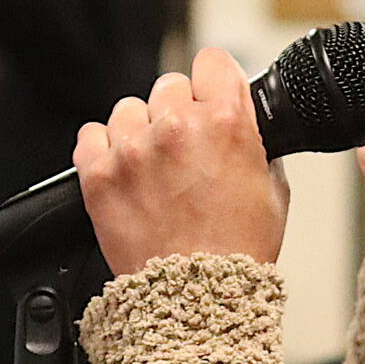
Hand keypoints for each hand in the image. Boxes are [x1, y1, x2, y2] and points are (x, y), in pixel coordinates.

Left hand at [74, 48, 290, 276]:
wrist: (197, 301)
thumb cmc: (237, 254)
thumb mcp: (274, 191)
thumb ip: (255, 147)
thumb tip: (243, 129)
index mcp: (226, 122)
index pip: (212, 61)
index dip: (214, 81)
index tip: (211, 96)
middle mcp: (176, 127)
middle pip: (169, 86)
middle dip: (179, 113)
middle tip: (186, 151)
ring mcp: (134, 150)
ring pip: (129, 109)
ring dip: (140, 132)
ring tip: (154, 170)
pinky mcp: (98, 175)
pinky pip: (91, 135)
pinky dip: (104, 151)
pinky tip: (124, 174)